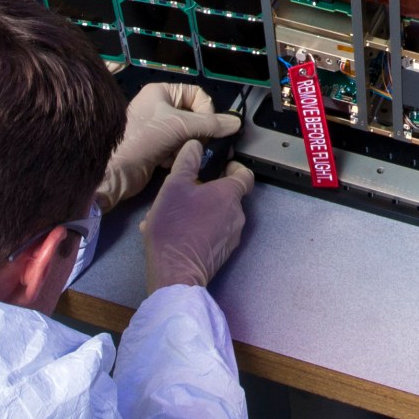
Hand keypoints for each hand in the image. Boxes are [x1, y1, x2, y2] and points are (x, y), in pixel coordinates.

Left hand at [98, 81, 242, 209]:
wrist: (116, 171)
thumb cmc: (144, 139)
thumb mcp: (179, 126)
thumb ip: (211, 124)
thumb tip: (237, 122)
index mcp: (161, 92)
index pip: (197, 94)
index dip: (207, 110)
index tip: (209, 128)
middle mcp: (159, 107)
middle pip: (194, 116)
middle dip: (198, 132)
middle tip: (200, 144)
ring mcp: (157, 128)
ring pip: (187, 134)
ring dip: (187, 145)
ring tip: (181, 154)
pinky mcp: (155, 148)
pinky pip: (177, 147)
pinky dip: (177, 155)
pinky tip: (168, 162)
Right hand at [142, 140, 254, 289]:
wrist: (175, 272)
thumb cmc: (175, 226)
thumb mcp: (173, 186)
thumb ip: (187, 161)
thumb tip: (195, 145)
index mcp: (230, 195)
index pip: (244, 174)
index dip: (232, 167)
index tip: (217, 167)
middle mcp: (237, 214)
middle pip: (228, 194)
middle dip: (207, 190)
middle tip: (184, 191)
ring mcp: (232, 236)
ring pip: (218, 214)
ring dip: (200, 210)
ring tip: (174, 214)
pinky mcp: (223, 253)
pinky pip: (214, 232)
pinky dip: (199, 228)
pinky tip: (177, 232)